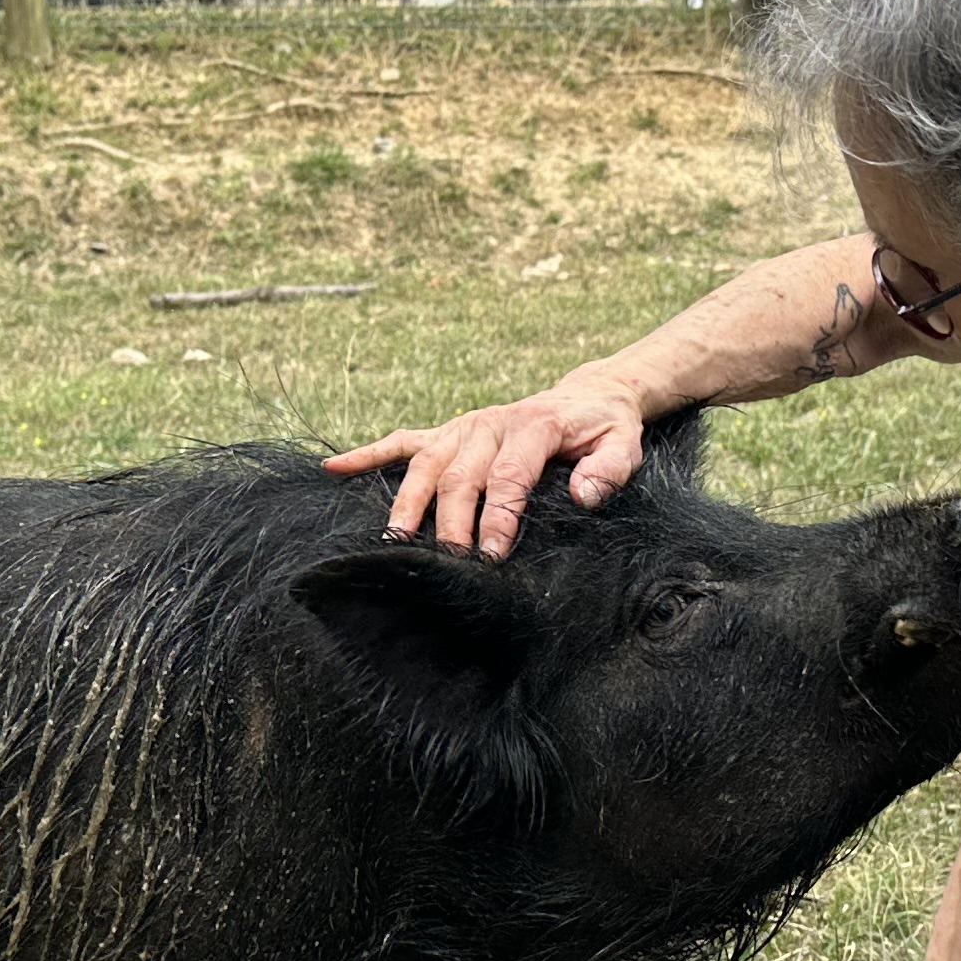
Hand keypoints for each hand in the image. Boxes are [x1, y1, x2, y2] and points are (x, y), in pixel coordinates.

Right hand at [326, 373, 649, 557]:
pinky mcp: (449, 432)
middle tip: (449, 564)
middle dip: (452, 523)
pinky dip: (369, 453)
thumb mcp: (624, 445)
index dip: (499, 515)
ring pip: (427, 464)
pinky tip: (336, 469)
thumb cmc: (604, 430)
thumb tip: (584, 495)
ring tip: (396, 539)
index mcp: (534, 426)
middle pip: (461, 476)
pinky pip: (404, 440)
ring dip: (409, 502)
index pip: (509, 475)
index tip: (492, 555)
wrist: (589, 396)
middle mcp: (491, 423)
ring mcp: (465, 427)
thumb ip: (609, 469)